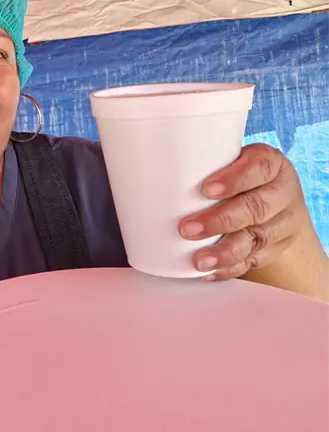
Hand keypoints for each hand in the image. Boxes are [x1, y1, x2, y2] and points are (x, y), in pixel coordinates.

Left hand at [179, 143, 315, 280]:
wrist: (276, 199)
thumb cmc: (239, 174)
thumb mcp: (230, 159)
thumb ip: (203, 162)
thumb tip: (150, 167)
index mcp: (270, 164)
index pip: (259, 168)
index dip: (234, 179)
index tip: (205, 190)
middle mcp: (281, 193)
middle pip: (256, 208)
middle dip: (220, 221)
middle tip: (187, 229)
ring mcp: (282, 223)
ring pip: (257, 239)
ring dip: (225, 252)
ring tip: (199, 260)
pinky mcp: (275, 248)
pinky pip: (254, 261)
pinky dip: (229, 268)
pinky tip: (209, 272)